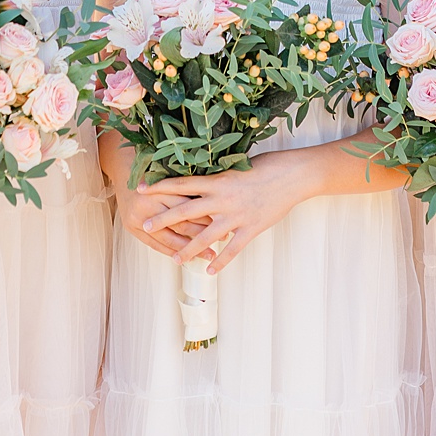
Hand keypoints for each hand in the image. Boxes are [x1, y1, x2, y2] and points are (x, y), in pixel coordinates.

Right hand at [98, 132, 214, 258]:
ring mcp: (138, 217)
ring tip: (209, 254)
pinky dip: (171, 252)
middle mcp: (149, 203)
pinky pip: (155, 245)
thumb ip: (188, 187)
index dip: (207, 216)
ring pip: (169, 238)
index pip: (189, 206)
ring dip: (190, 249)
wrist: (121, 168)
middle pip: (181, 223)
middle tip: (223, 239)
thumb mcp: (169, 172)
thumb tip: (216, 203)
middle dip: (203, 234)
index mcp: (161, 187)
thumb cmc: (150, 168)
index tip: (225, 223)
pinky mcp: (131, 227)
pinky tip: (185, 258)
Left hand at [139, 151, 311, 273]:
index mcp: (218, 180)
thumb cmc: (267, 165)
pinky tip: (209, 270)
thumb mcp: (238, 167)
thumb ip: (219, 178)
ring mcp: (236, 216)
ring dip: (188, 248)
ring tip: (175, 259)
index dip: (160, 186)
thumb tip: (203, 181)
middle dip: (164, 218)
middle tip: (146, 225)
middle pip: (186, 210)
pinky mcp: (251, 228)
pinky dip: (220, 261)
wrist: (293, 176)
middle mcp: (222, 198)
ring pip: (206, 236)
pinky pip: (232, 249)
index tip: (141, 188)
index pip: (182, 183)